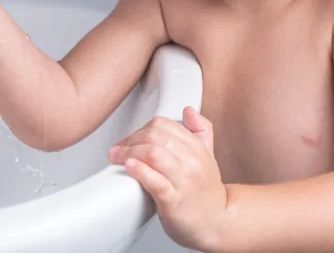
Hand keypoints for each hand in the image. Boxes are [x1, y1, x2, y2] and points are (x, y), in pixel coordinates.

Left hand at [109, 107, 228, 250]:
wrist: (217, 223)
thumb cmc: (206, 192)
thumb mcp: (208, 156)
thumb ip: (201, 131)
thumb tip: (189, 110)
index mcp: (196, 147)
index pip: (162, 125)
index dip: (140, 129)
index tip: (128, 140)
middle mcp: (192, 161)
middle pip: (154, 136)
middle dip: (130, 140)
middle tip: (117, 150)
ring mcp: (184, 181)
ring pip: (152, 154)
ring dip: (128, 152)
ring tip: (116, 157)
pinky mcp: (174, 201)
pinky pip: (155, 181)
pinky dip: (140, 171)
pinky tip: (129, 167)